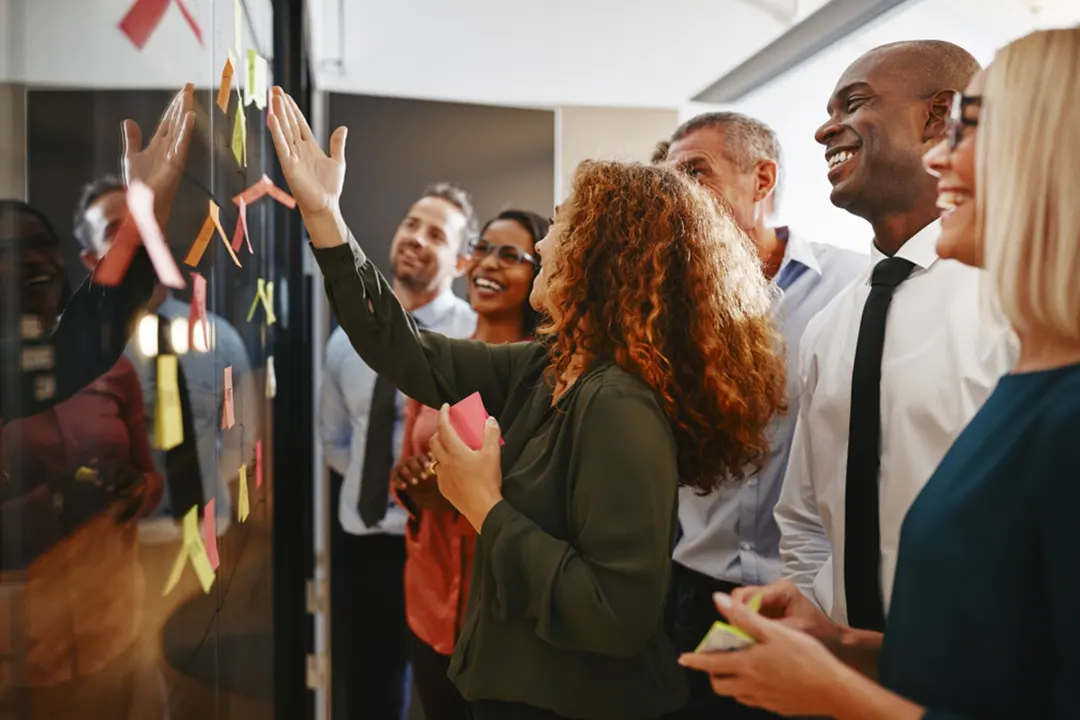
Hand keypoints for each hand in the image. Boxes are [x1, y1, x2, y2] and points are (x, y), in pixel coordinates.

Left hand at [122, 83, 194, 222]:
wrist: (141, 205)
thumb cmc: (140, 185)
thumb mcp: (132, 156)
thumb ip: (133, 139)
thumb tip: (129, 121)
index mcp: (160, 145)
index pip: (169, 121)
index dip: (174, 106)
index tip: (181, 92)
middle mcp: (169, 148)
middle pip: (177, 121)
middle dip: (182, 103)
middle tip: (188, 86)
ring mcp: (174, 155)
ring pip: (181, 129)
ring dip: (185, 112)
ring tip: (189, 96)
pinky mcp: (175, 164)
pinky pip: (182, 144)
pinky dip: (187, 130)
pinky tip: (190, 117)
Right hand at [268, 87, 346, 227]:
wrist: (325, 206)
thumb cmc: (329, 188)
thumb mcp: (337, 161)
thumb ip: (337, 144)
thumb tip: (342, 128)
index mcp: (309, 147)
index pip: (299, 124)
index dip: (293, 109)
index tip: (286, 96)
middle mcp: (298, 149)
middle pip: (289, 123)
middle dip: (283, 106)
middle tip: (275, 89)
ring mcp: (292, 156)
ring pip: (284, 130)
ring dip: (279, 114)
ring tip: (274, 98)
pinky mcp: (288, 165)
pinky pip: (281, 145)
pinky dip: (277, 132)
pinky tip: (272, 118)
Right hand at [391, 453, 452, 512]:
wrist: (420, 487)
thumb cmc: (432, 478)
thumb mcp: (437, 473)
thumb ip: (442, 467)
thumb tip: (458, 464)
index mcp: (420, 459)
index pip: (421, 457)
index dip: (424, 461)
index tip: (429, 467)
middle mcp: (410, 462)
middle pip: (411, 461)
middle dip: (417, 468)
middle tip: (424, 477)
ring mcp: (402, 469)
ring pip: (402, 469)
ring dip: (409, 475)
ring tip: (415, 482)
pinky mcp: (396, 478)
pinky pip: (395, 478)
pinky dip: (399, 482)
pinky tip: (404, 487)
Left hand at [429, 404, 502, 531]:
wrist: (482, 508)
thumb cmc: (487, 480)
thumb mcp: (493, 454)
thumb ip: (492, 434)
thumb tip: (490, 420)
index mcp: (455, 451)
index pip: (443, 427)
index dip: (443, 414)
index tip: (445, 407)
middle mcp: (444, 462)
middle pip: (434, 441)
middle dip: (439, 431)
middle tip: (449, 428)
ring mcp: (442, 476)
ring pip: (434, 457)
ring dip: (439, 448)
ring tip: (450, 447)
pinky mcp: (443, 488)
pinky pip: (438, 471)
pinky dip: (443, 464)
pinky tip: (453, 468)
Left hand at [677, 593, 849, 716]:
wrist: (834, 689)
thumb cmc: (807, 657)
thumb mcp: (774, 630)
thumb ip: (743, 616)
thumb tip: (719, 601)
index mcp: (747, 664)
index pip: (711, 663)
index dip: (695, 660)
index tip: (683, 659)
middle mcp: (751, 685)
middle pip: (719, 684)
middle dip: (712, 673)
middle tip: (715, 661)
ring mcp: (763, 699)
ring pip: (736, 694)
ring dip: (730, 682)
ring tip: (737, 668)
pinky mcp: (776, 707)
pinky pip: (754, 701)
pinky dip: (748, 691)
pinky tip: (759, 680)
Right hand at [731, 579, 841, 644]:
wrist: (835, 642)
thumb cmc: (819, 635)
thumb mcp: (793, 631)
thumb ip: (767, 627)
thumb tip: (742, 628)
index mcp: (782, 589)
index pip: (749, 595)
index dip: (738, 611)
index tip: (733, 628)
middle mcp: (774, 590)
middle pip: (742, 596)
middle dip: (736, 614)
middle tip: (734, 634)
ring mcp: (770, 599)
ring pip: (743, 604)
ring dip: (740, 619)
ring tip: (741, 636)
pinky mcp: (768, 609)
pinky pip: (749, 613)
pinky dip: (745, 624)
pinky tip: (748, 636)